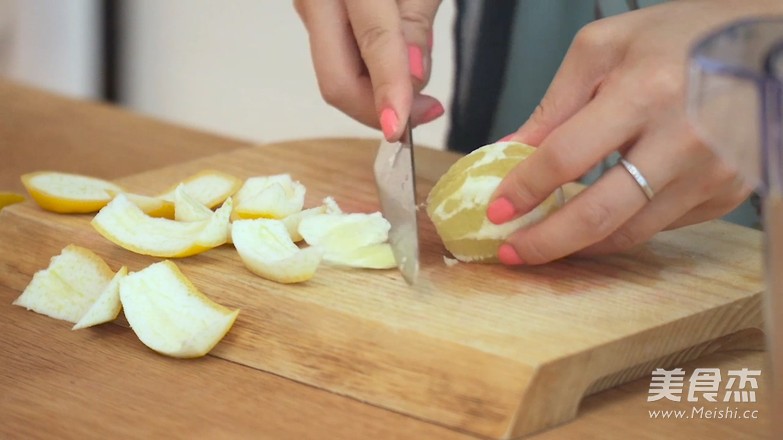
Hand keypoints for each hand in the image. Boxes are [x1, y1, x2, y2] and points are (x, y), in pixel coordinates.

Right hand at [294, 0, 443, 140]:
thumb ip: (414, 23)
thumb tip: (414, 78)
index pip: (372, 43)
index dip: (387, 92)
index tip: (400, 127)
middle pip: (336, 79)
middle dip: (378, 109)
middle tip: (424, 114)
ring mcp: (310, 8)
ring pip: (337, 75)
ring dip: (376, 95)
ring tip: (417, 91)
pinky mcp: (317, 16)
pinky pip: (341, 60)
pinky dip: (369, 76)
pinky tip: (395, 71)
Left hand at [488, 0, 780, 264]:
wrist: (764, 41)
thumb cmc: (677, 36)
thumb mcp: (604, 49)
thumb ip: (554, 105)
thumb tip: (510, 153)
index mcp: (646, 92)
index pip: (567, 157)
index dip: (525, 189)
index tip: (497, 210)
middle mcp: (684, 141)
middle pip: (600, 214)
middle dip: (546, 242)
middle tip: (513, 253)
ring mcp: (711, 174)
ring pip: (630, 233)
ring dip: (580, 245)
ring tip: (545, 243)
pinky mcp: (727, 194)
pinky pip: (660, 226)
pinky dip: (621, 229)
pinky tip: (597, 222)